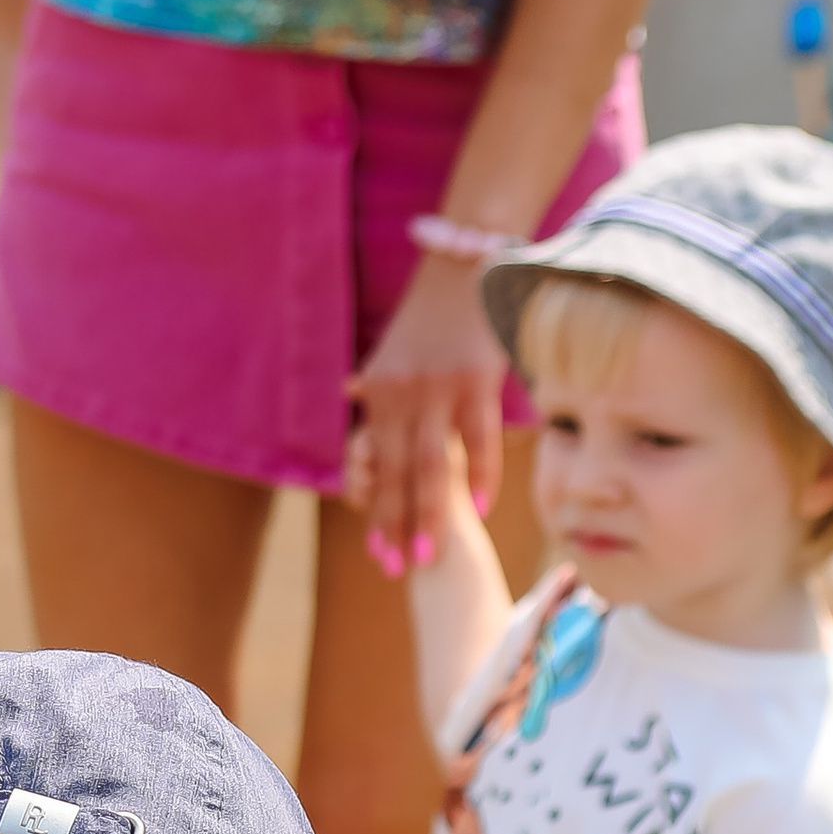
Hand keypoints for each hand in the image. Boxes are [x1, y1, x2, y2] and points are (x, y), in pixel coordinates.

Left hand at [342, 253, 508, 573]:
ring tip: (430, 555)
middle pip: (396, 474)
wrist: (464, 264)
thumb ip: (375, 381)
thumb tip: (352, 392)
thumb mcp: (389, 349)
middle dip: (396, 526)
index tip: (377, 550)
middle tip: (398, 570)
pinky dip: (479, 474)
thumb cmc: (429, 314)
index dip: (375, 510)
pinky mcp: (476, 379)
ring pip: (430, 465)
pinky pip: (477, 438)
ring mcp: (439, 389)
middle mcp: (401, 395)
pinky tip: (480, 507)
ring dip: (430, 514)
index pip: (374, 465)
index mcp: (377, 393)